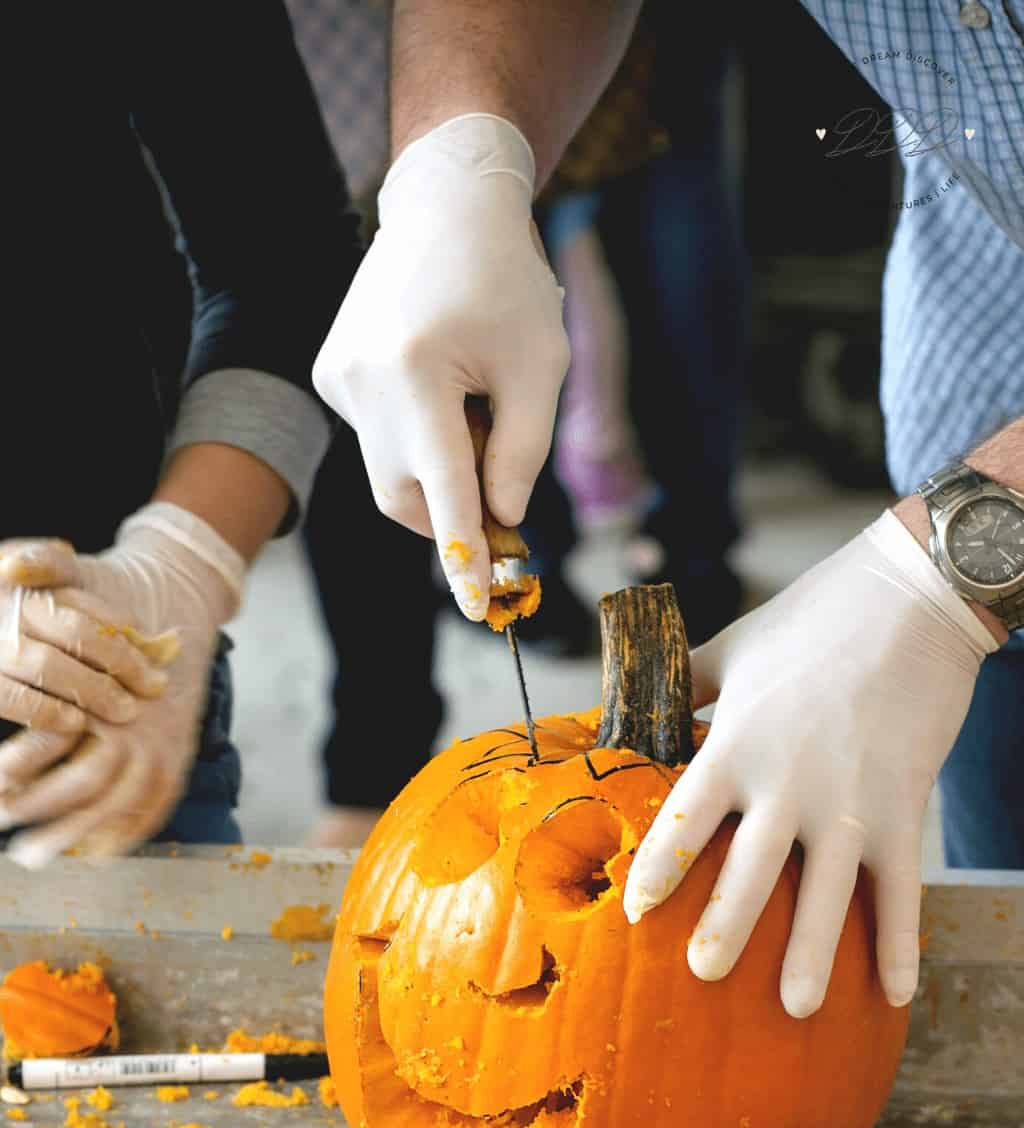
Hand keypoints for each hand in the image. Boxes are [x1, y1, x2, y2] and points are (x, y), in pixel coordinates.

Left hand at [0, 504, 243, 867]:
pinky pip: (151, 811)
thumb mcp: (78, 579)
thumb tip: (10, 565)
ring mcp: (161, 748)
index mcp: (109, 689)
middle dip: (40, 812)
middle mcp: (138, 726)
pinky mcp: (175, 761)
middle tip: (1, 827)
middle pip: (87, 784)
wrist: (181, 602)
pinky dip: (121, 836)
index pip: (59, 737)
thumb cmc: (115, 600)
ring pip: (117, 807)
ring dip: (70, 836)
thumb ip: (41, 565)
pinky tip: (88, 853)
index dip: (21, 766)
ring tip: (30, 856)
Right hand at [312, 114, 569, 619]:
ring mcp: (337, 379)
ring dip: (437, 469)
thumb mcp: (540, 369)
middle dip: (456, 508)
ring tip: (471, 406)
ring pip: (390, 475)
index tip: (477, 611)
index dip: (464, 559)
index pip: (446, 494)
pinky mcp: (330, 374)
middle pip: (411, 497)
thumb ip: (522, 455)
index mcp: (418, 376)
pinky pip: (376, 438)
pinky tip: (436, 377)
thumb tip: (498, 521)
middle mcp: (363, 383)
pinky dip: (414, 437)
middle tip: (501, 482)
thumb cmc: (507, 283)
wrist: (446, 205)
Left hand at [623, 510, 999, 1016]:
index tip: (635, 914)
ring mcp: (850, 802)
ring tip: (796, 1009)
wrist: (912, 599)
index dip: (659, 870)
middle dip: (726, 928)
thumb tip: (640, 708)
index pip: (685, 820)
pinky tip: (898, 994)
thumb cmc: (813, 618)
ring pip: (827, 896)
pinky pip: (902, 889)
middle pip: (749, 872)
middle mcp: (788, 783)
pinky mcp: (903, 808)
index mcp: (737, 743)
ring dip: (813, 957)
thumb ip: (687, 684)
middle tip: (702, 974)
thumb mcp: (735, 647)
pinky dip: (901, 943)